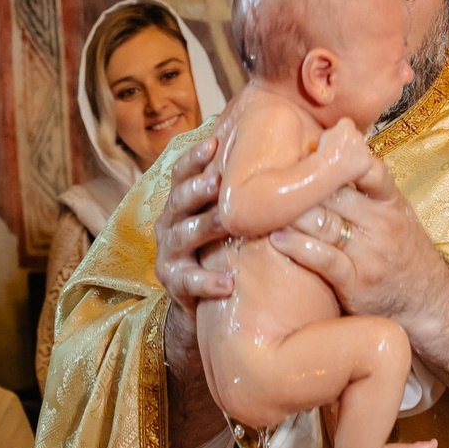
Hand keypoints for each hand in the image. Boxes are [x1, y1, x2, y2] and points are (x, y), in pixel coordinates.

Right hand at [152, 137, 232, 309]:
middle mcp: (169, 224)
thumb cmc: (217, 251)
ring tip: (225, 223)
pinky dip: (209, 282)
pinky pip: (190, 281)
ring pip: (182, 235)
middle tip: (216, 180)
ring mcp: (169, 254)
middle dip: (196, 189)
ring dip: (204, 227)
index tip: (214, 143)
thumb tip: (279, 158)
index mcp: (180, 204)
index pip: (180, 174)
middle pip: (179, 201)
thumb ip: (235, 197)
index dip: (193, 158)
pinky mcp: (175, 283)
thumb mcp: (220, 221)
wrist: (198, 304)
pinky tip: (229, 283)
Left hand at [266, 149, 448, 321]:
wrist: (430, 300)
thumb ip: (364, 188)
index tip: (315, 143)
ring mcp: (368, 254)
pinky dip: (297, 248)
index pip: (369, 169)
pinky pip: (324, 260)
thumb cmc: (403, 251)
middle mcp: (381, 224)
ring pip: (325, 224)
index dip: (341, 155)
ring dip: (292, 213)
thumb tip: (327, 152)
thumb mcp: (394, 213)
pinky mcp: (356, 283)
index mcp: (390, 202)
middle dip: (304, 182)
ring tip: (262, 204)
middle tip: (270, 172)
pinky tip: (276, 238)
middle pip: (336, 194)